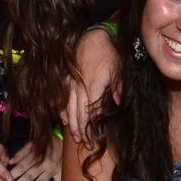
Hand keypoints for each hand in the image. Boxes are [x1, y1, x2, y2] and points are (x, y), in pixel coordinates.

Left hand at [3, 139, 61, 180]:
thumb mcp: (33, 143)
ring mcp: (53, 170)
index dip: (13, 175)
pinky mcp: (61, 174)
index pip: (22, 167)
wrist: (66, 141)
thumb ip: (22, 153)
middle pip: (29, 176)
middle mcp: (44, 163)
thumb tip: (10, 162)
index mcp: (36, 155)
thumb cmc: (47, 143)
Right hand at [64, 28, 119, 145]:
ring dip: (71, 125)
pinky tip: (63, 120)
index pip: (92, 114)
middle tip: (85, 144)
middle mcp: (79, 87)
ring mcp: (70, 84)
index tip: (95, 140)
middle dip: (82, 132)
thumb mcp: (118, 69)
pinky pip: (61, 99)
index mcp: (93, 87)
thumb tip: (119, 103)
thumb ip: (118, 88)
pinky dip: (62, 111)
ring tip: (75, 138)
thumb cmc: (108, 53)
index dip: (92, 129)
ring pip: (68, 109)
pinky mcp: (65, 80)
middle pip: (79, 115)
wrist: (92, 36)